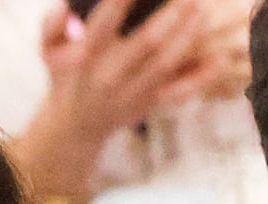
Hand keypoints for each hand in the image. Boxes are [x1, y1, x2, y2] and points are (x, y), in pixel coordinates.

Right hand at [11, 0, 215, 203]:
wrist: (76, 126)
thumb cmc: (66, 76)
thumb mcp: (47, 51)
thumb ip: (50, 25)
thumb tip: (64, 6)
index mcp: (86, 56)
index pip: (105, 22)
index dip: (123, 0)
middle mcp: (110, 75)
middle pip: (147, 43)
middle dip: (171, 16)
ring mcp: (133, 92)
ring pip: (166, 63)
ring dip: (188, 36)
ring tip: (204, 10)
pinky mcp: (151, 104)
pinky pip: (179, 93)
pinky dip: (202, 78)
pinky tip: (219, 58)